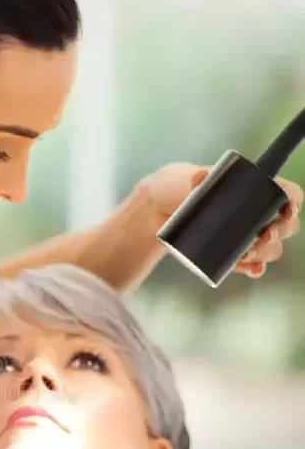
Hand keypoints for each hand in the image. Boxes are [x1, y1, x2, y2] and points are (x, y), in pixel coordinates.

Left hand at [140, 162, 302, 277]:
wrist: (158, 211)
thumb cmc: (179, 187)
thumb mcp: (187, 179)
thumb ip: (197, 178)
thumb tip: (198, 179)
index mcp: (254, 189)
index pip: (288, 195)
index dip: (292, 203)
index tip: (285, 211)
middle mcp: (257, 214)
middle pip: (286, 226)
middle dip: (278, 233)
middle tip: (262, 236)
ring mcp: (247, 235)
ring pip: (272, 248)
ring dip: (265, 253)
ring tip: (248, 253)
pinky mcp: (234, 253)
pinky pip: (253, 264)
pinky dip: (255, 268)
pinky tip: (253, 270)